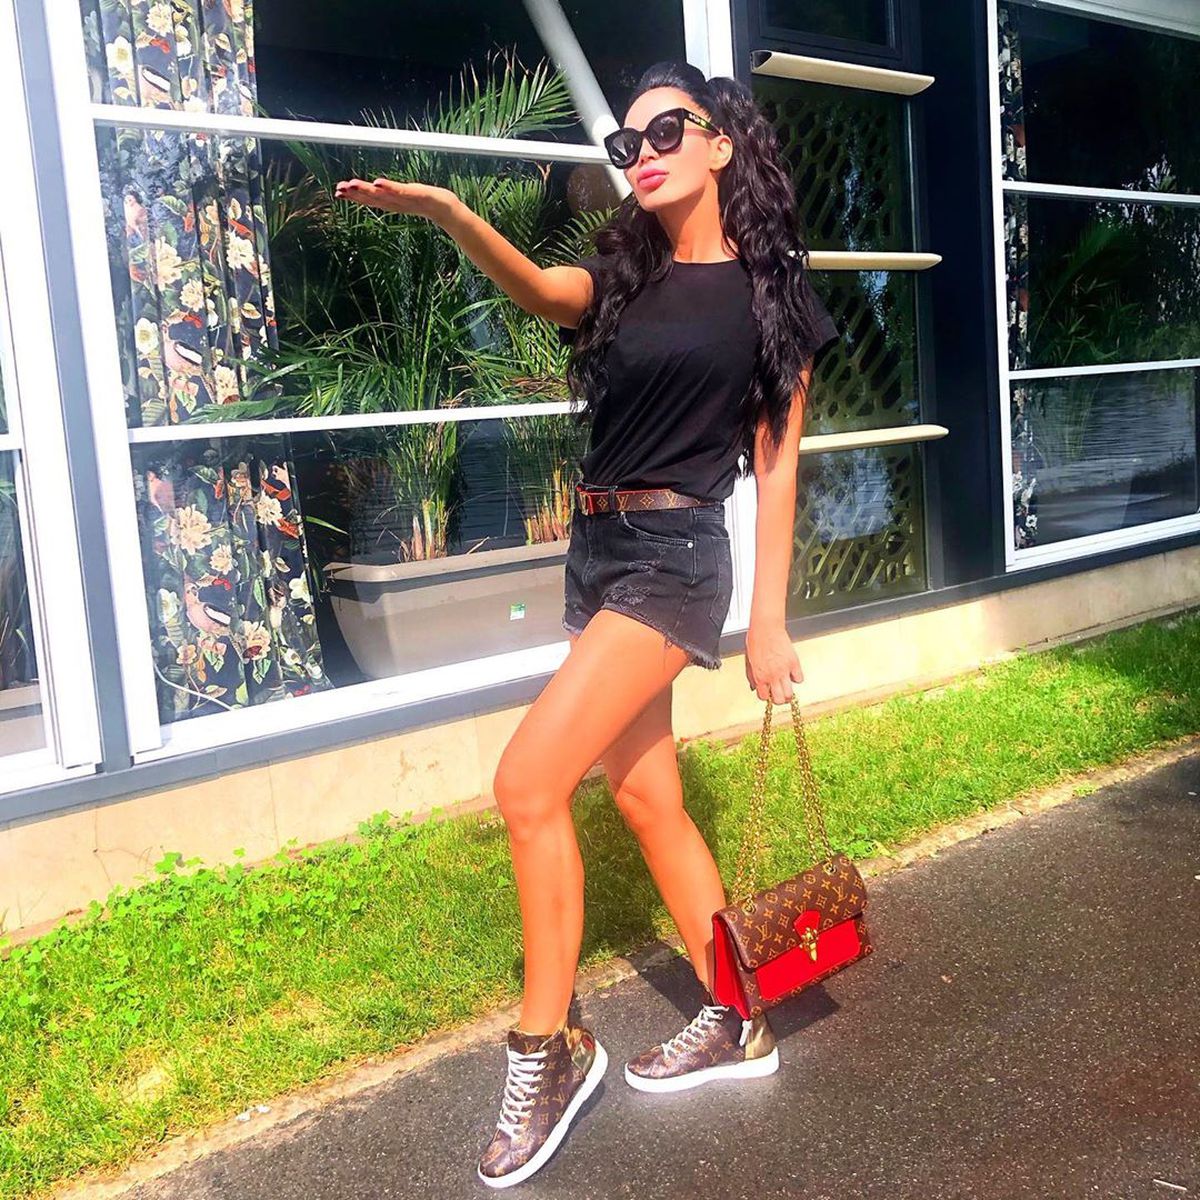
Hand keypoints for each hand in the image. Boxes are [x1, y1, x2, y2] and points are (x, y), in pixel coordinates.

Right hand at [333, 177, 458, 224]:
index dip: (354, 196)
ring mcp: (405, 200)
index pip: (370, 199)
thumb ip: (391, 192)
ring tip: (352, 185)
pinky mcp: (417, 195)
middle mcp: (396, 203)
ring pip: (383, 195)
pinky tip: (377, 183)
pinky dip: (389, 188)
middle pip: (373, 198)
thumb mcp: (405, 196)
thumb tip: (378, 187)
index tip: (338, 192)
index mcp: (392, 202)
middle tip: (339, 189)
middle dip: (355, 194)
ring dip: (367, 191)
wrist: (446, 209)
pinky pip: (401, 191)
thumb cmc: (426, 201)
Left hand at [744, 622, 803, 703]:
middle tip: (778, 694)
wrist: (766, 628)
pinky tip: (791, 673)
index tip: (767, 692)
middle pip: (779, 699)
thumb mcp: (749, 661)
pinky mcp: (794, 663)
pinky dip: (796, 678)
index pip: (764, 697)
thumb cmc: (756, 640)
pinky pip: (799, 678)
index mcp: (760, 676)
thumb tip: (755, 686)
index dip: (766, 696)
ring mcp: (784, 670)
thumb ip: (752, 676)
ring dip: (788, 693)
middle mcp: (772, 676)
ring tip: (786, 686)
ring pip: (790, 693)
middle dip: (779, 699)